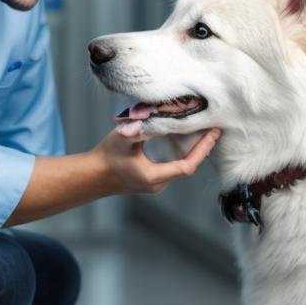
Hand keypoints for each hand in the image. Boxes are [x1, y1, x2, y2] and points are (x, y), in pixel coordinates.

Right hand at [91, 127, 220, 194]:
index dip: (202, 149)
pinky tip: (186, 139)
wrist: (92, 175)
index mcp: (153, 177)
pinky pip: (173, 167)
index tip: (213, 133)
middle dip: (202, 148)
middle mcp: (158, 184)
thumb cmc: (105, 156)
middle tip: (214, 128)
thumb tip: (155, 120)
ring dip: (193, 151)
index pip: (187, 166)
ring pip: (181, 167)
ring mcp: (156, 184)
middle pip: (188, 166)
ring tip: (204, 131)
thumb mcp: (122, 139)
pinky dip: (182, 153)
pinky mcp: (152, 180)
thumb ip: (140, 130)